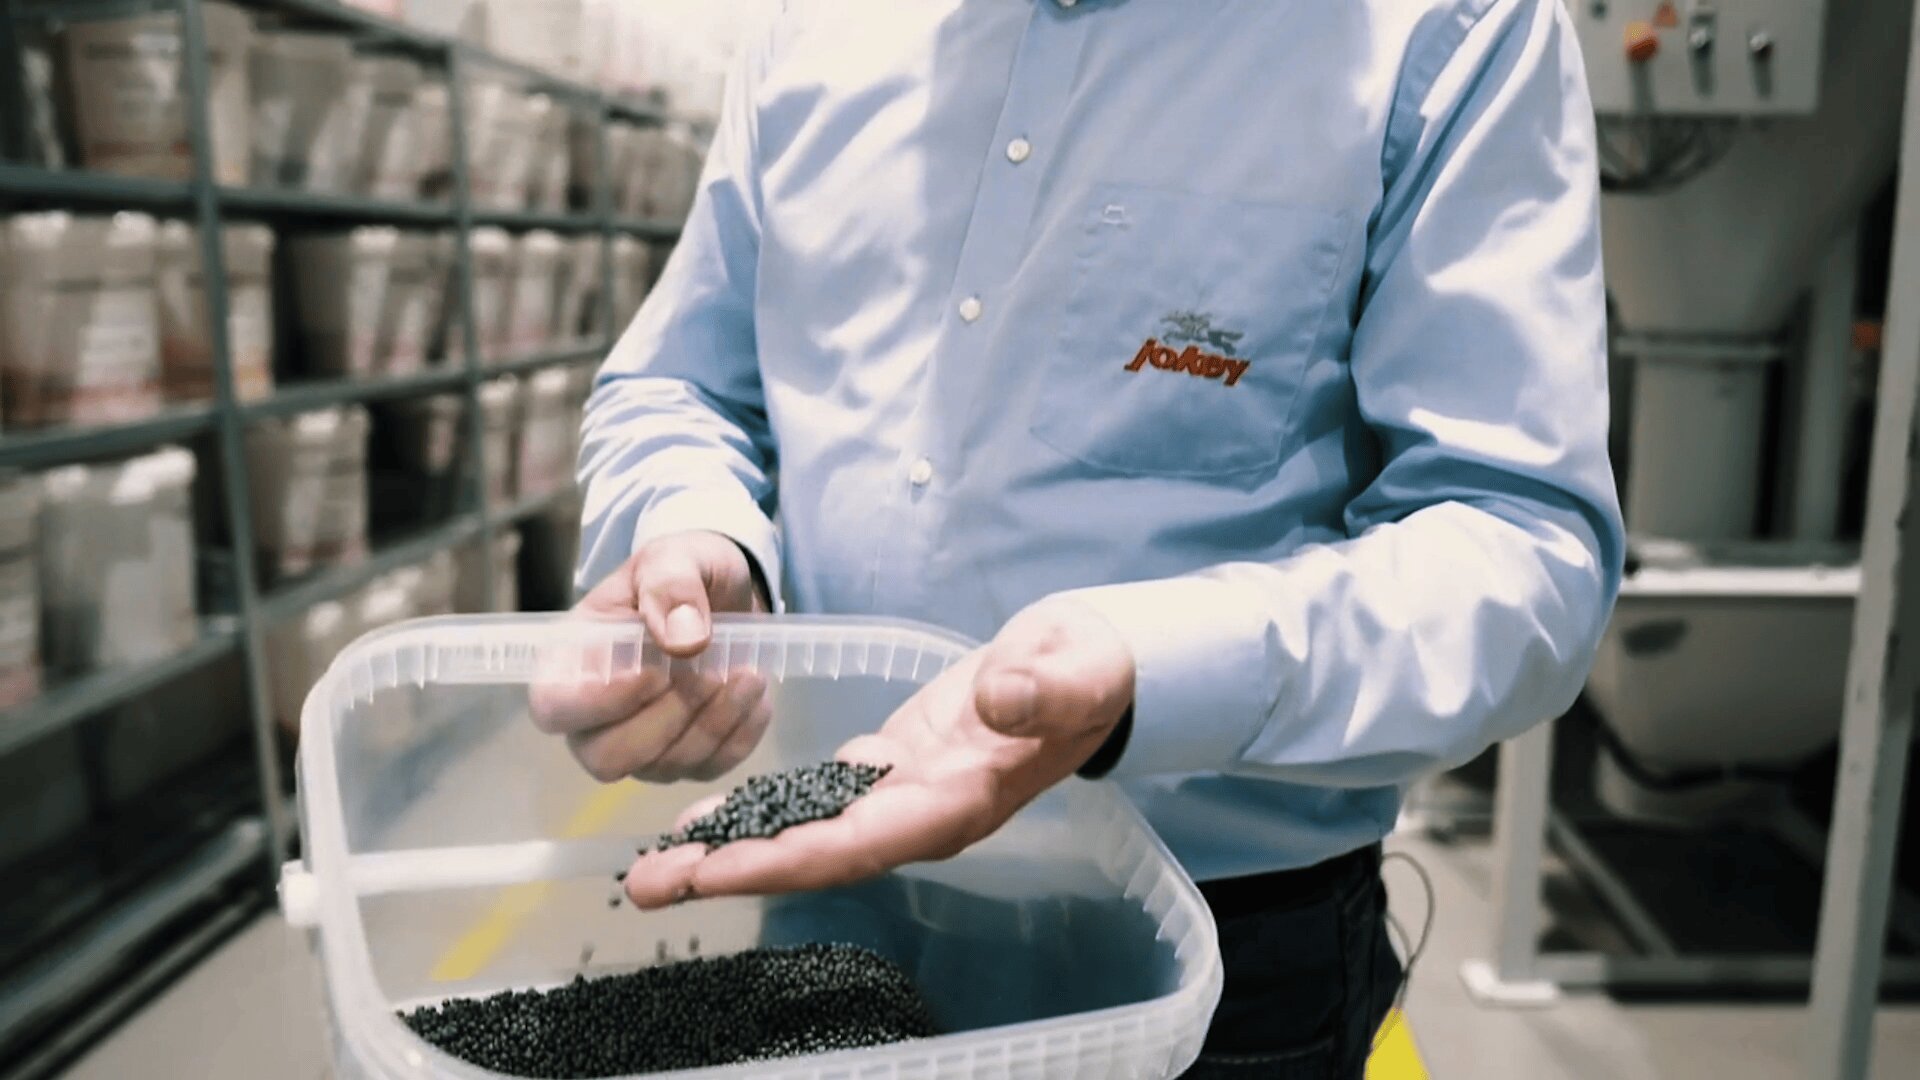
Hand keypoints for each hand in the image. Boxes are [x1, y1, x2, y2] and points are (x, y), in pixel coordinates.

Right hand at [530, 530, 771, 782]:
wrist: (725, 594)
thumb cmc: (681, 573)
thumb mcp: (674, 557)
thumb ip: (670, 585)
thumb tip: (684, 640)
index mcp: (571, 662)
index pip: (554, 708)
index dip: (599, 703)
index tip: (653, 671)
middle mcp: (594, 717)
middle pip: (607, 758)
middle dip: (668, 719)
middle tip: (710, 672)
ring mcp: (640, 747)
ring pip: (665, 767)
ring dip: (714, 722)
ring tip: (747, 673)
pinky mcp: (686, 760)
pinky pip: (710, 768)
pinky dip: (741, 734)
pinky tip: (754, 696)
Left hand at [622, 598, 1134, 907]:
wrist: (1096, 667)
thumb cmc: (1090, 669)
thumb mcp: (1078, 669)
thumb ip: (1041, 690)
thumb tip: (996, 701)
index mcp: (958, 801)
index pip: (858, 845)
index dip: (783, 860)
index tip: (715, 870)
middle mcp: (921, 816)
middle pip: (814, 857)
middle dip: (731, 872)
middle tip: (646, 884)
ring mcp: (904, 798)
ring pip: (805, 836)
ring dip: (732, 852)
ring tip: (653, 865)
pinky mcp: (892, 769)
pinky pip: (815, 802)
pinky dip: (761, 813)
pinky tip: (710, 819)